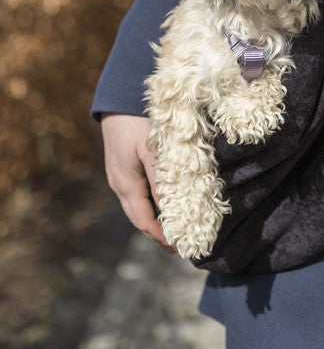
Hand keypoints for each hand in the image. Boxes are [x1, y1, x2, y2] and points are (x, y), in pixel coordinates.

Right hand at [101, 113, 175, 253]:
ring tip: (174, 228)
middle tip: (179, 245)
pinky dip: (151, 204)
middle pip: (139, 219)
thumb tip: (172, 211)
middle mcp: (120, 185)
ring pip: (138, 207)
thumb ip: (161, 180)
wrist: (118, 101)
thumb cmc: (138, 123)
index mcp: (127, 185)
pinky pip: (137, 194)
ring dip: (154, 219)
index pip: (144, 222)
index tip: (180, 247)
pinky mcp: (123, 168)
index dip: (162, 237)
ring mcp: (119, 177)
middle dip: (158, 234)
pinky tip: (163, 203)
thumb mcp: (153, 151)